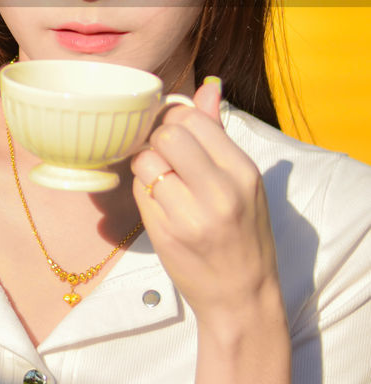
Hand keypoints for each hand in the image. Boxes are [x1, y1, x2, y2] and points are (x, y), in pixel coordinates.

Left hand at [130, 79, 283, 330]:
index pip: (192, 120)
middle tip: (166, 158)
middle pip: (166, 136)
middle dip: (158, 140)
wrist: (242, 298)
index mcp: (242, 171)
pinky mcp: (165, 234)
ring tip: (164, 182)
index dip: (174, 121)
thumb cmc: (244, 235)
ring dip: (147, 167)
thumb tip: (207, 85)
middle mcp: (220, 191)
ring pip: (146, 162)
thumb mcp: (244, 182)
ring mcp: (191, 215)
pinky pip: (139, 192)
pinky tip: (160, 204)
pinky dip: (143, 191)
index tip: (175, 134)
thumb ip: (218, 133)